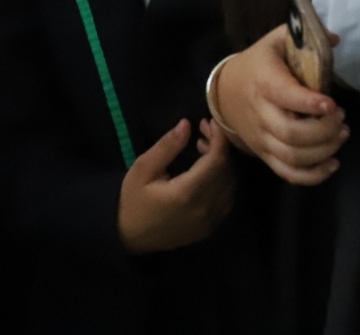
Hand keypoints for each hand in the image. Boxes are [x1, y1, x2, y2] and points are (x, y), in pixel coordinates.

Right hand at [117, 118, 236, 253]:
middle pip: (227, 171)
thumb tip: (187, 124)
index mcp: (187, 194)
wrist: (128, 238)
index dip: (218, 138)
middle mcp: (204, 209)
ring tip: (204, 149)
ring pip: (231, 184)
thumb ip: (167, 147)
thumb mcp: (143, 169)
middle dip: (220, 147)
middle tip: (204, 132)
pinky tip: (208, 171)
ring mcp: (210, 221)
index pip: (217, 160)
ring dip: (223, 163)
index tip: (209, 122)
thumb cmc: (133, 201)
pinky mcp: (211, 228)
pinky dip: (224, 180)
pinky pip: (228, 198)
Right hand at [215, 25, 346, 185]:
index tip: (332, 103)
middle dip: (323, 130)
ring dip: (323, 150)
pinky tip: (333, 163)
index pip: (284, 96)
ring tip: (342, 133)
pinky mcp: (265, 154)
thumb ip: (303, 34)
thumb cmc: (259, 64)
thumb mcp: (276, 41)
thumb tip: (335, 39)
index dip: (309, 103)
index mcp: (264, 82)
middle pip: (291, 134)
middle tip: (341, 117)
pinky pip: (287, 173)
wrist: (225, 91)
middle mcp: (261, 114)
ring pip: (292, 156)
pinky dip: (312, 176)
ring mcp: (262, 139)